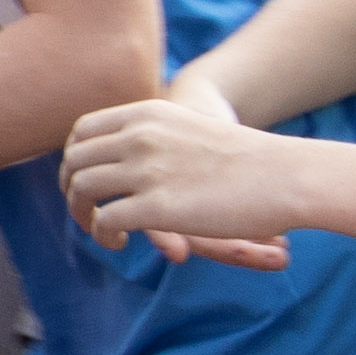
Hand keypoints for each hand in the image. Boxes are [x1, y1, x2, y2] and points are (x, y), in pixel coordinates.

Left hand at [61, 81, 299, 265]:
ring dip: (82, 214)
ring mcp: (146, 169)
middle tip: (87, 212)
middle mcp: (140, 136)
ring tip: (104, 230)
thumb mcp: (189, 129)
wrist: (284, 175)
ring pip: (82, 189)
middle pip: (75, 161)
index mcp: (147, 113)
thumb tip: (126, 157)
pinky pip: (105, 220)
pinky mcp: (156, 205)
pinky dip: (103, 234)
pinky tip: (120, 241)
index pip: (83, 132)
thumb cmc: (245, 159)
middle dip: (72, 190)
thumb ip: (155, 137)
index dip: (76, 160)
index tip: (85, 182)